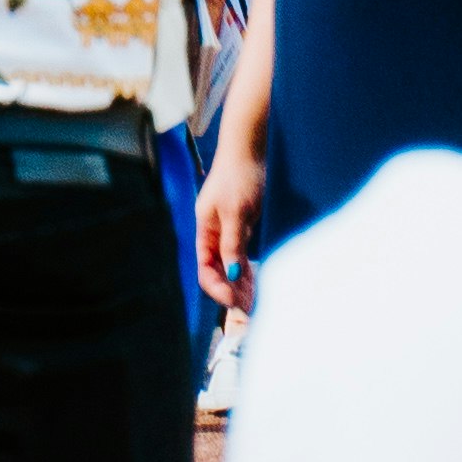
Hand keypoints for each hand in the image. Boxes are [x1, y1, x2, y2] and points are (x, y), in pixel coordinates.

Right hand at [193, 115, 263, 314]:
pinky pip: (242, 257)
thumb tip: (232, 274)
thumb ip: (232, 244)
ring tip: (255, 303)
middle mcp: (214, 232)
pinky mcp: (242, 226)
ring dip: (241, 286)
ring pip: (231, 266)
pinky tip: (257, 284)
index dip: (217, 288)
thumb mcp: (236, 212)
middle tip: (249, 310)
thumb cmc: (239, 176)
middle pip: (217, 271)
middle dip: (230, 292)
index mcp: (205, 228)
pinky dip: (249, 272)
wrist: (251, 150)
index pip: (205, 268)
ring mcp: (228, 230)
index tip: (235, 303)